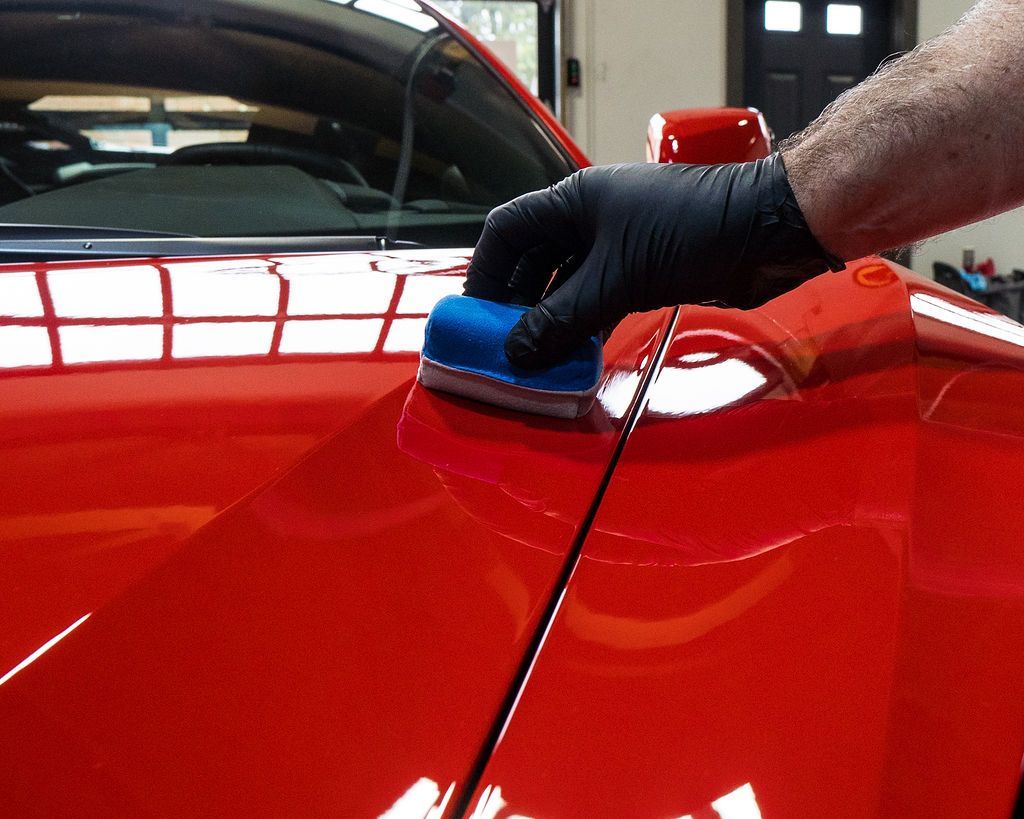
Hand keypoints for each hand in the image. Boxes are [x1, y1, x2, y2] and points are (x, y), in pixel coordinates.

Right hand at [464, 154, 842, 368]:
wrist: (768, 228)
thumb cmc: (694, 229)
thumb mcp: (617, 277)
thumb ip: (562, 318)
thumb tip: (517, 352)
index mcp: (574, 201)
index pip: (508, 231)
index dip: (487, 273)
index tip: (477, 316)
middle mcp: (590, 218)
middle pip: (534, 261)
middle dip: (517, 304)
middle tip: (503, 346)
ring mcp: (617, 244)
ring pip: (566, 284)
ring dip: (550, 320)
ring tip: (535, 358)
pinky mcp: (642, 270)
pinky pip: (597, 299)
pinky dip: (582, 325)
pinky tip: (574, 353)